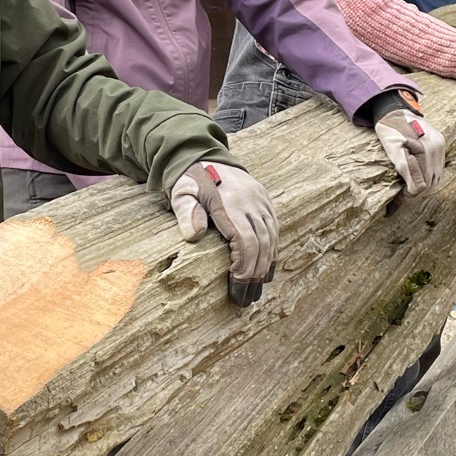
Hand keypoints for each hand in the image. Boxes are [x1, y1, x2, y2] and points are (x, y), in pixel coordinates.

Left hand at [170, 160, 277, 303]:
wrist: (205, 155)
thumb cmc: (190, 180)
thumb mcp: (181, 192)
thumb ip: (186, 212)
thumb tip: (194, 236)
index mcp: (230, 203)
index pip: (245, 240)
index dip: (243, 266)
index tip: (235, 287)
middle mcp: (251, 202)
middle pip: (261, 244)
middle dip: (254, 275)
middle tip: (245, 300)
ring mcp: (261, 201)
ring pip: (271, 239)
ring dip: (265, 267)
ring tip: (255, 291)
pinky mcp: (265, 201)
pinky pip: (274, 230)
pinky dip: (271, 252)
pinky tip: (265, 270)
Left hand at [374, 91, 445, 192]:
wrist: (396, 110)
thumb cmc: (389, 130)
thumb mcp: (392, 150)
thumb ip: (405, 168)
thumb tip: (414, 189)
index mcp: (425, 150)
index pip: (422, 184)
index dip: (411, 194)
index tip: (401, 197)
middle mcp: (437, 148)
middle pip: (431, 183)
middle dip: (418, 193)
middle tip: (404, 196)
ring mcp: (441, 145)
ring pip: (437, 177)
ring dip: (424, 186)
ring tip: (410, 188)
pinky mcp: (441, 143)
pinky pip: (438, 167)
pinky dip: (429, 175)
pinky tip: (419, 177)